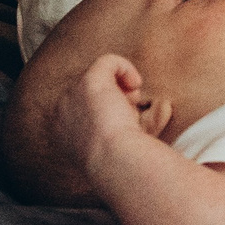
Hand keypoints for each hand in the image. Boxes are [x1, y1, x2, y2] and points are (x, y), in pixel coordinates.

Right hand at [65, 53, 171, 167]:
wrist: (116, 160)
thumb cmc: (124, 162)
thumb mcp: (120, 147)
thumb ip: (130, 128)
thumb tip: (162, 107)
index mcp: (63, 133)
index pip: (87, 110)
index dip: (109, 112)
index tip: (126, 125)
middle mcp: (62, 112)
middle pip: (93, 93)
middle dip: (115, 98)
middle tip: (132, 114)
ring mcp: (72, 95)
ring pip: (100, 77)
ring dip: (121, 86)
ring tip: (134, 103)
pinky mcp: (88, 81)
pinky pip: (108, 62)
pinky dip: (125, 68)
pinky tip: (136, 84)